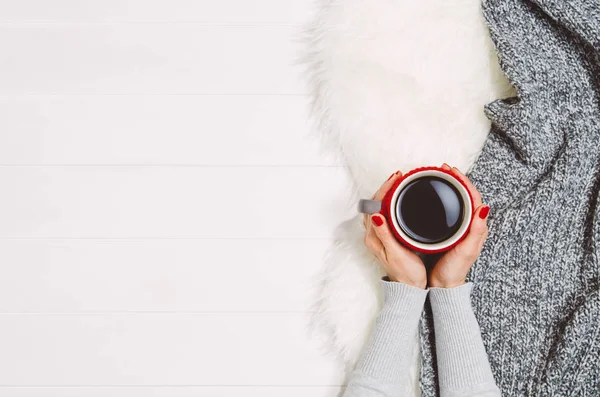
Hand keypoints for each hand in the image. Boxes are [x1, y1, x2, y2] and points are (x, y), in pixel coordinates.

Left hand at [363, 170, 427, 288]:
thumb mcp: (395, 253)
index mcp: (373, 236)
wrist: (409, 288)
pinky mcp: (384, 237)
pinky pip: (383, 213)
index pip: (374, 205)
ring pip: (377, 207)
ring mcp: (378, 235)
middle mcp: (373, 234)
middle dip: (385, 187)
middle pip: (374, 203)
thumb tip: (377, 214)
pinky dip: (389, 203)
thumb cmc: (405, 273)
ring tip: (399, 183)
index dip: (384, 189)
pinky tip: (398, 200)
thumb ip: (385, 234)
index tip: (396, 179)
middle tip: (399, 177)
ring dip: (386, 194)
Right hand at [428, 163, 489, 288]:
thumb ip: (476, 231)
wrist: (444, 285)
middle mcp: (471, 225)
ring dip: (451, 187)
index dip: (464, 181)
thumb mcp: (466, 250)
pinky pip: (451, 210)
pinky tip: (437, 197)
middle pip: (467, 196)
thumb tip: (484, 208)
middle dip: (457, 180)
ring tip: (440, 177)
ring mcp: (461, 229)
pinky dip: (445, 199)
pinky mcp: (452, 232)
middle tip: (444, 169)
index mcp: (477, 227)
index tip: (451, 171)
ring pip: (459, 202)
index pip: (474, 197)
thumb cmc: (454, 270)